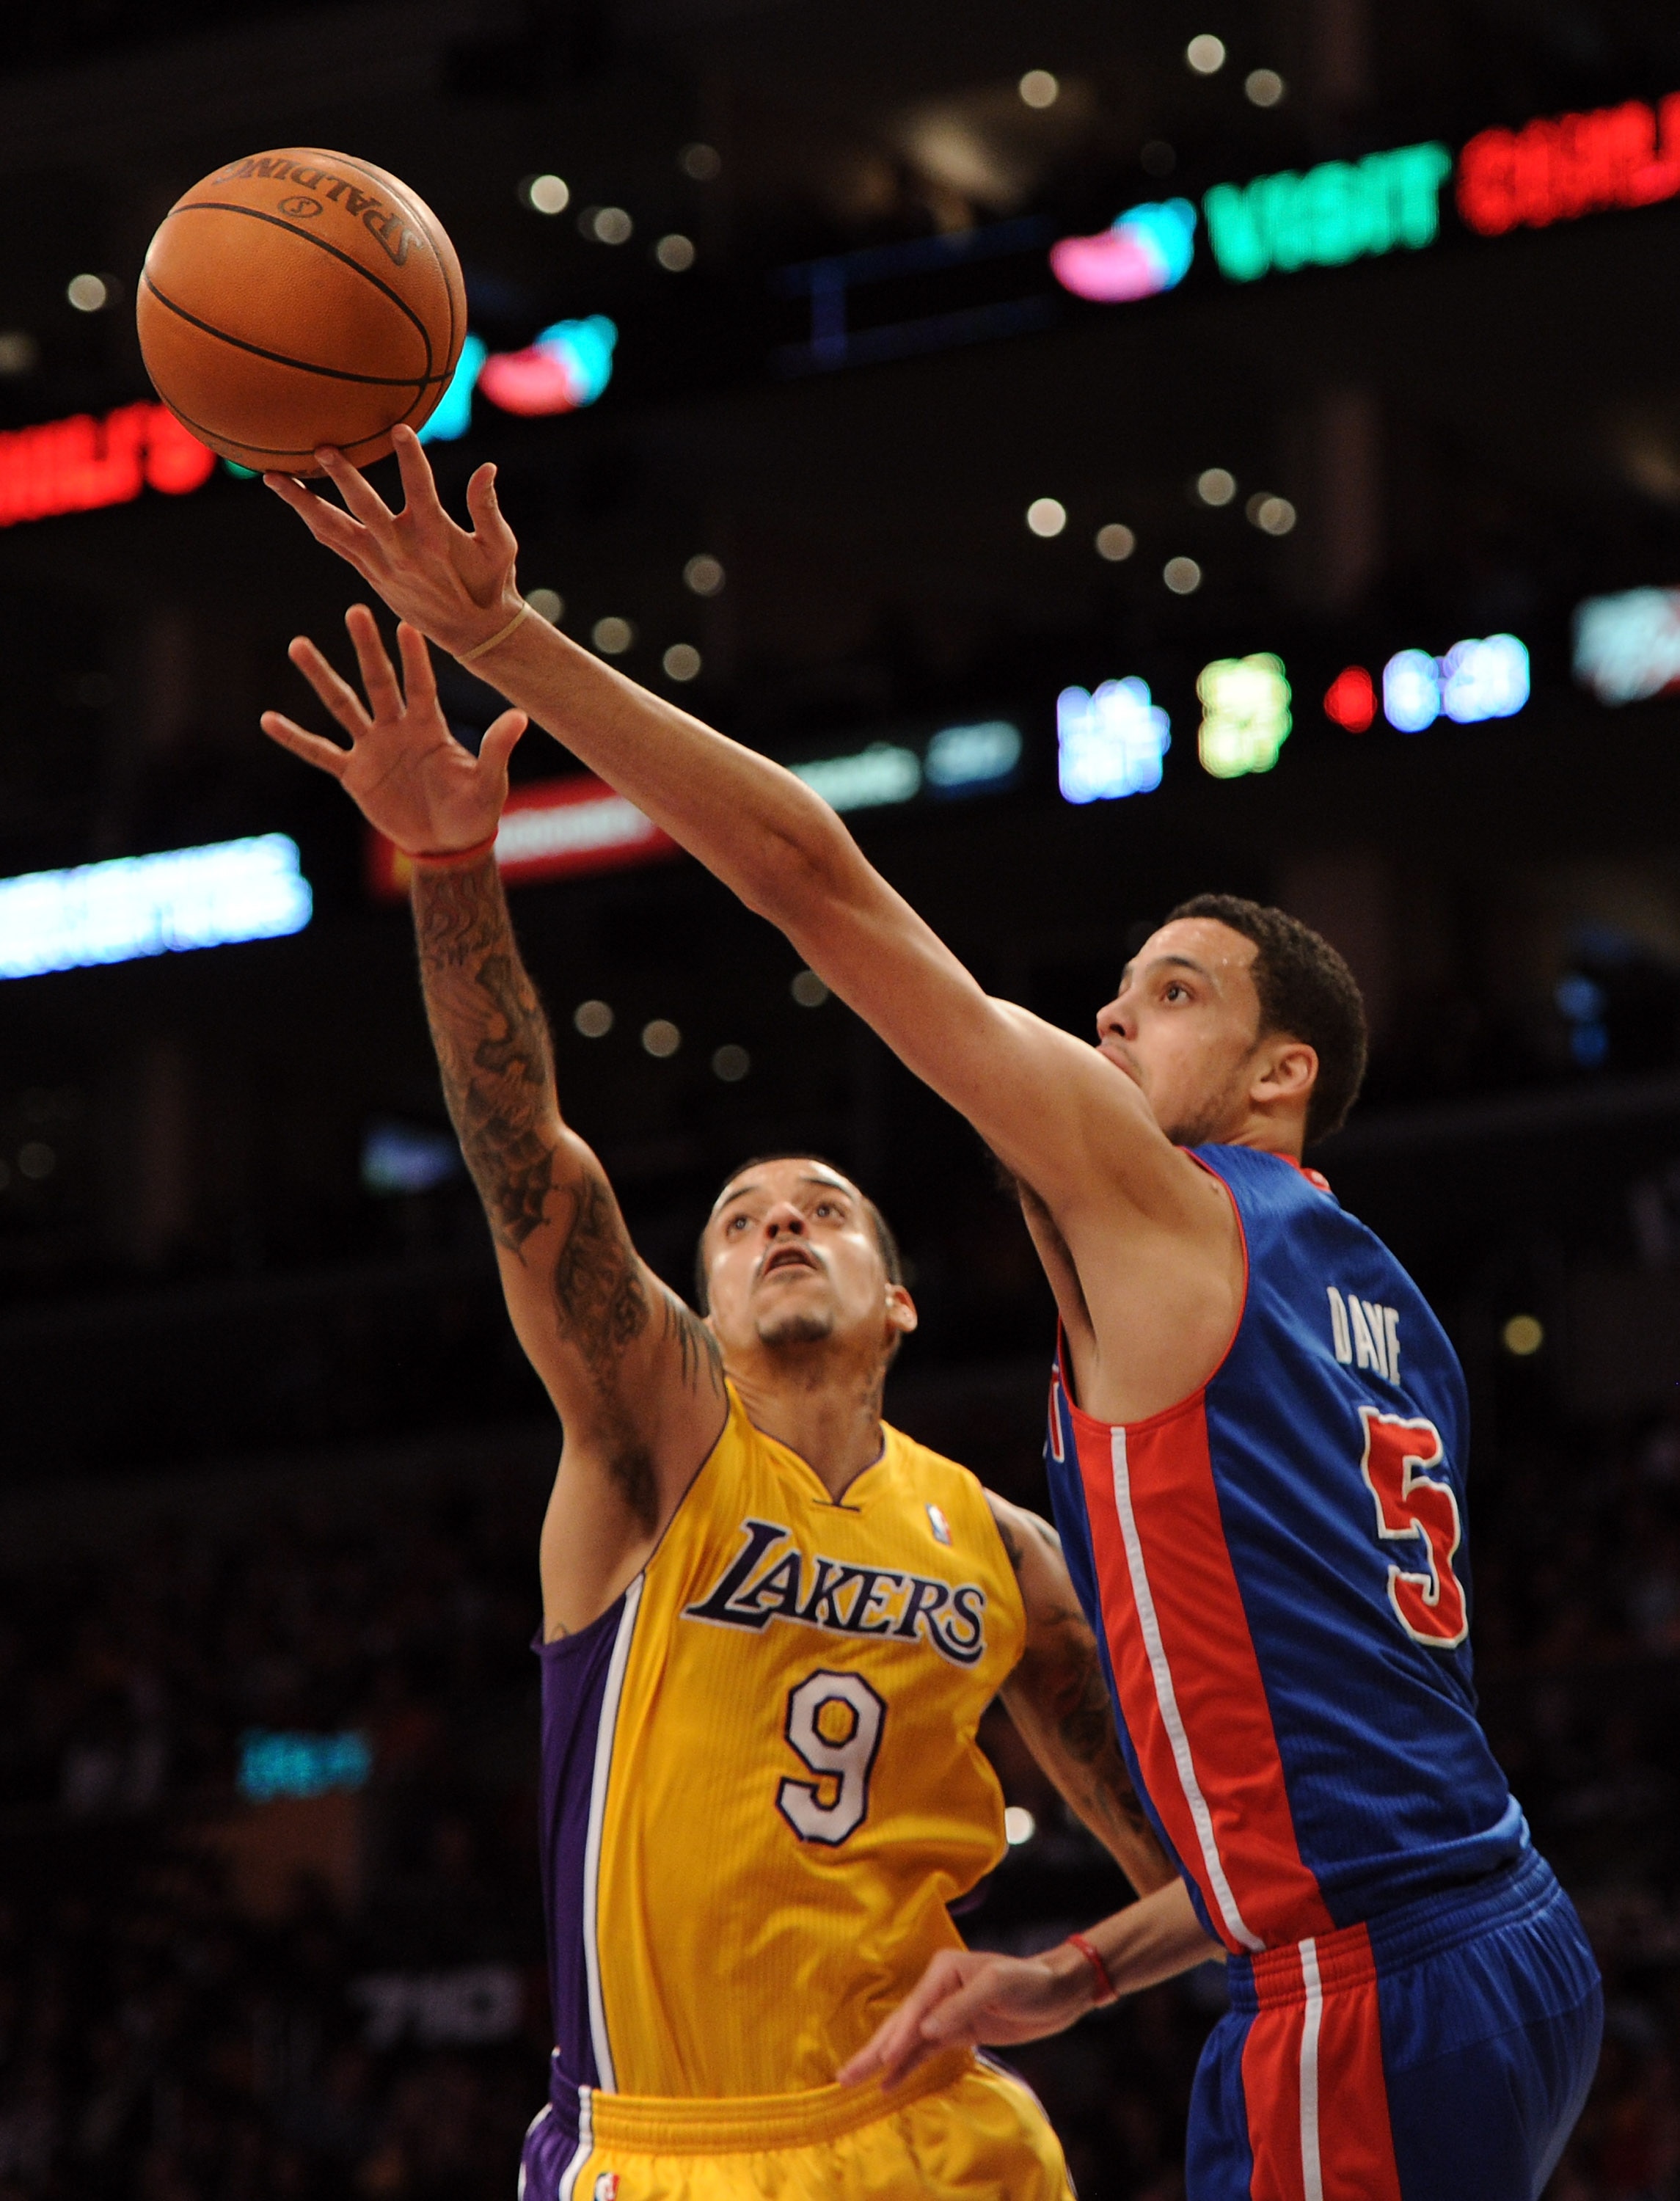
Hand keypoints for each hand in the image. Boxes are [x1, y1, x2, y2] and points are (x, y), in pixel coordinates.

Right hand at [260, 603, 525, 855]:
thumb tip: (520, 717)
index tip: (407, 624)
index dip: (414, 657)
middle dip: (367, 647)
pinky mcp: (354, 775)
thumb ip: (497, 749)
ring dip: (321, 676)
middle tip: (355, 610)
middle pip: (378, 681)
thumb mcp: (489, 783)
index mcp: (430, 727)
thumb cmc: (474, 812)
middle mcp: (398, 728)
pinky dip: (295, 738)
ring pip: (342, 705)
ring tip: (299, 645)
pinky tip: (268, 719)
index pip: (420, 684)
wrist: (447, 846)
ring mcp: (372, 748)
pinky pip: (319, 752)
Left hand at [264, 426, 524, 658]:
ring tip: (272, 477)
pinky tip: (295, 500)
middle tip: (323, 449)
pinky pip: (335, 544)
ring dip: (302, 503)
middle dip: (344, 478)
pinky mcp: (371, 573)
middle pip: (366, 508)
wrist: (473, 631)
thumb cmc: (491, 583)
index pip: (421, 489)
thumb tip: (487, 468)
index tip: (399, 429)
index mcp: (436, 537)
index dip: (411, 458)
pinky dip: (314, 521)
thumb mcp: (500, 547)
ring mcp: (381, 564)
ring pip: (334, 529)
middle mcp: (403, 550)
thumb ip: (487, 507)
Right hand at [836, 1947, 1093, 2091]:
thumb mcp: (1000, 1985)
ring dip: (881, 2061)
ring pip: (906, 2040)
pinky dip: (905, 2067)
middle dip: (872, 2050)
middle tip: (843, 2076)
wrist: (1059, 1993)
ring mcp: (944, 2012)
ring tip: (851, 2080)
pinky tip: (887, 2084)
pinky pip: (924, 2052)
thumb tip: (927, 2029)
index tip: (882, 2059)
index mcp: (944, 1969)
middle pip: (900, 2023)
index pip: (915, 2007)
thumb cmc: (1032, 1981)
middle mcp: (937, 1989)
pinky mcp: (955, 2032)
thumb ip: (962, 2005)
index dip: (898, 2035)